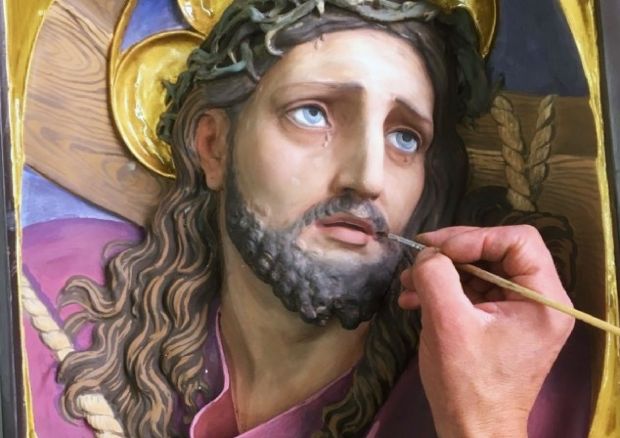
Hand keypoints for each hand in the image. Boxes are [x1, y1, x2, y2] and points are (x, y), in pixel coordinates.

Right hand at [398, 225, 573, 437]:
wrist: (471, 431)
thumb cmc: (467, 383)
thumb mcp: (447, 324)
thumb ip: (436, 277)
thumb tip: (427, 254)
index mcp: (544, 300)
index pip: (518, 240)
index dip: (476, 237)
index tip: (438, 250)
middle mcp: (539, 301)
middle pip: (497, 251)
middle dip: (453, 253)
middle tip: (418, 256)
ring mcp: (518, 311)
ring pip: (480, 269)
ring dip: (442, 272)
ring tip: (407, 283)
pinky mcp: (498, 321)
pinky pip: (473, 290)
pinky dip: (443, 290)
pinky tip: (413, 299)